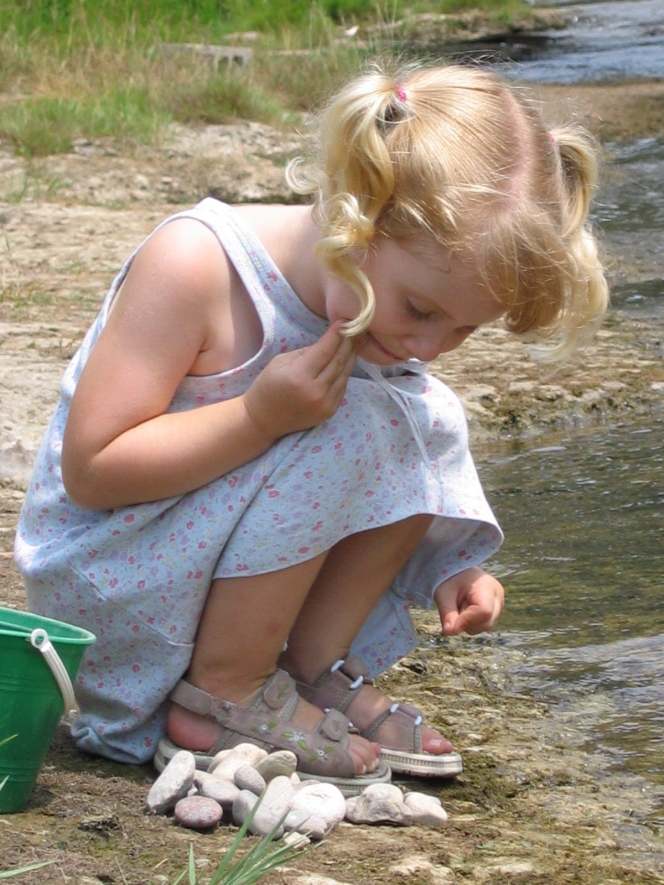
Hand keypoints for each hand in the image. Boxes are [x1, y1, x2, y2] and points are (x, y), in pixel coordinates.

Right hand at [243, 323, 358, 440]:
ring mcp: (325, 403)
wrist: (263, 420)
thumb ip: (306, 352)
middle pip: (339, 361)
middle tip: (357, 328)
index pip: (325, 350)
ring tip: (357, 341)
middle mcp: (316, 390)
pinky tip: (347, 361)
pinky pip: (342, 387)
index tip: (345, 321)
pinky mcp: (329, 411)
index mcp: (299, 375)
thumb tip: (328, 343)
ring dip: (351, 356)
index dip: (337, 334)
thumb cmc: (267, 387)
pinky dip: (345, 373)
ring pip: (345, 374)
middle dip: (348, 342)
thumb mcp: (280, 362)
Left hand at [434, 567, 504, 635]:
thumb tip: (448, 633)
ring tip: (460, 605)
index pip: (484, 612)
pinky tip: (465, 609)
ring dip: (468, 623)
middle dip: (467, 622)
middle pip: (486, 623)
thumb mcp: (444, 594)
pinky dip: (471, 623)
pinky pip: (483, 625)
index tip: (451, 622)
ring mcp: (499, 604)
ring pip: (485, 627)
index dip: (467, 621)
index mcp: (487, 586)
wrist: (457, 572)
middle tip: (454, 607)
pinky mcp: (495, 611)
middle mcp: (498, 596)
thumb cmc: (449, 579)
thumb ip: (447, 614)